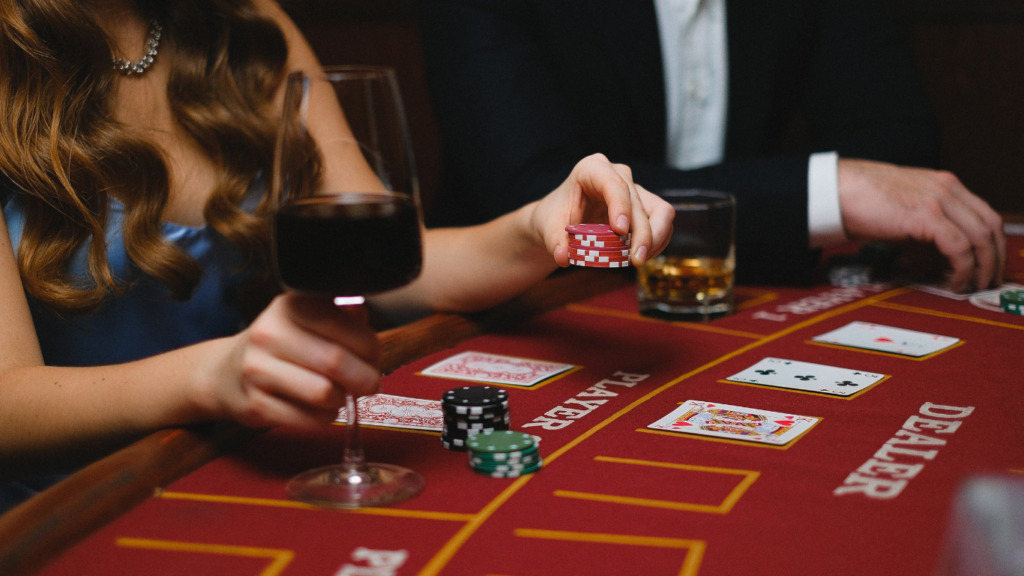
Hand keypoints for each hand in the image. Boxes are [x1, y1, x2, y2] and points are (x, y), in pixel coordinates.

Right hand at [205, 293, 381, 428]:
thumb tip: (364, 319)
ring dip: (343, 399)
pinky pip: (309, 419)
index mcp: (288, 307)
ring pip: (324, 393)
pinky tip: (322, 409)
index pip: (340, 323)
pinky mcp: (255, 405)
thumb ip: (339, 315)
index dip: (369, 344)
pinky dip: (325, 418)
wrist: (224, 373)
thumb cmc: (279, 345)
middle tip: (370, 383)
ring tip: (341, 395)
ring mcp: (257, 371)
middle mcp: (269, 334)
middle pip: (335, 361)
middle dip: (364, 377)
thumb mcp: (303, 318)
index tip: (374, 355)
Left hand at [531, 154, 673, 266]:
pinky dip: (657, 242)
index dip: (620, 206)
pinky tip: (641, 256)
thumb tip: (563, 257)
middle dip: (642, 233)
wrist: (561, 220)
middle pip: (638, 203)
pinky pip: (662, 223)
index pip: (612, 184)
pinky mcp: (645, 206)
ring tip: (639, 260)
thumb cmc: (555, 217)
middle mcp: (618, 174)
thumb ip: (554, 242)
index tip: (620, 230)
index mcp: (592, 168)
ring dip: (656, 238)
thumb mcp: (547, 228)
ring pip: (661, 211)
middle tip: (636, 260)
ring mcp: (634, 190)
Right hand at [838, 159, 1005, 291]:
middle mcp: (947, 188)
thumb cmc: (859, 200)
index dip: (993, 243)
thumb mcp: (901, 214)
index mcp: (943, 184)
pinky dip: (964, 268)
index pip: (985, 214)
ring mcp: (939, 200)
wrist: (836, 190)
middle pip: (991, 225)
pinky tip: (955, 280)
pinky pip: (960, 247)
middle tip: (989, 280)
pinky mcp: (927, 215)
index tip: (989, 264)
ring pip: (982, 237)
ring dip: (984, 267)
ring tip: (975, 285)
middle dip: (995, 258)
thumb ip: (921, 233)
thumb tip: (932, 260)